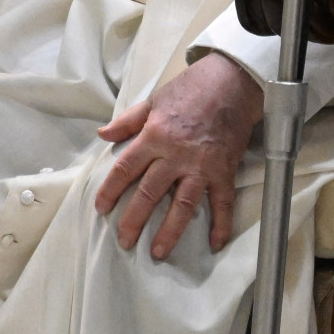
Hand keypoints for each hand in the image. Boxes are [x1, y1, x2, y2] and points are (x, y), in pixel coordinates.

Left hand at [94, 52, 263, 259]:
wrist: (231, 82)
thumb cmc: (190, 89)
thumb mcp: (154, 100)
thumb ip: (128, 121)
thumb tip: (102, 134)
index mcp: (154, 136)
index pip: (125, 168)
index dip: (111, 190)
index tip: (101, 209)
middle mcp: (175, 155)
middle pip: (149, 193)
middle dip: (134, 219)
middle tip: (124, 241)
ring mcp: (201, 166)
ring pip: (182, 205)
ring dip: (169, 231)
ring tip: (158, 252)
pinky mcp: (224, 171)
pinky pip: (222, 202)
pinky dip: (220, 224)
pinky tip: (215, 244)